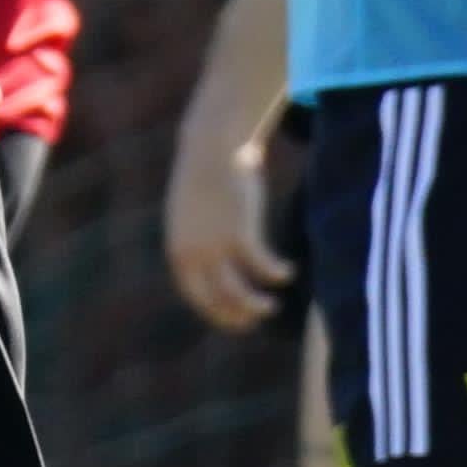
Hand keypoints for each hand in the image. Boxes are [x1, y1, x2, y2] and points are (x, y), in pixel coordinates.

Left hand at [162, 126, 293, 332]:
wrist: (210, 147)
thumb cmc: (204, 179)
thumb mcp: (193, 215)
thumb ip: (197, 239)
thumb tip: (211, 262)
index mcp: (178, 249)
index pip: (195, 295)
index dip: (216, 312)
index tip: (234, 319)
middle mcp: (193, 253)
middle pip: (216, 299)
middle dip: (237, 315)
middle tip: (256, 319)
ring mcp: (215, 246)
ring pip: (239, 292)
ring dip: (257, 304)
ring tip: (272, 305)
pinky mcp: (240, 233)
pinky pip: (262, 266)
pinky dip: (277, 272)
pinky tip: (288, 270)